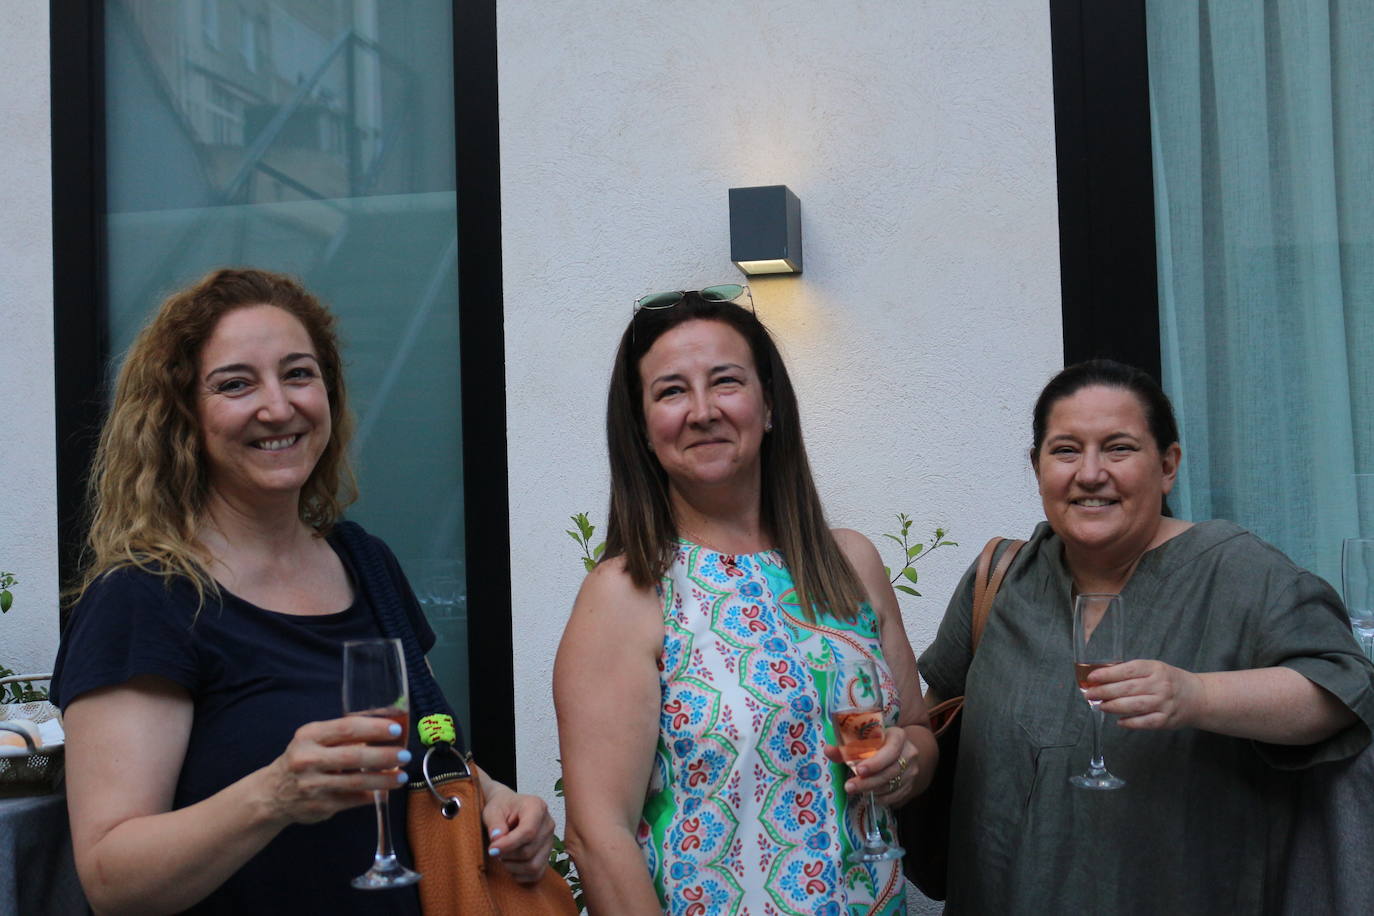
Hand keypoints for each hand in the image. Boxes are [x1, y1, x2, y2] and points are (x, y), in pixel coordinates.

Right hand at [260, 717, 410, 824]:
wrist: (272, 794)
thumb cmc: (303, 759)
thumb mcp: (314, 739)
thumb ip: (343, 735)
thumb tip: (386, 730)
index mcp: (310, 736)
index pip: (347, 728)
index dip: (374, 728)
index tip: (395, 730)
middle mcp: (309, 759)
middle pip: (354, 756)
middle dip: (384, 756)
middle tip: (404, 755)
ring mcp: (314, 785)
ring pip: (356, 781)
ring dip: (384, 780)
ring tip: (402, 777)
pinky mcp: (321, 806)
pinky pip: (353, 799)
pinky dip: (372, 795)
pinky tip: (385, 791)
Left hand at [482, 785, 556, 883]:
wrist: (509, 809)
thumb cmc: (502, 807)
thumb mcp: (492, 810)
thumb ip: (494, 823)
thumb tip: (497, 839)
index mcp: (537, 807)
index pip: (528, 832)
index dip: (509, 844)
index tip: (492, 849)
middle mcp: (548, 824)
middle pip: (529, 851)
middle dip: (507, 855)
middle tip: (495, 849)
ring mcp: (550, 841)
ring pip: (533, 866)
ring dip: (512, 866)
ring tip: (503, 855)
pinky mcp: (548, 855)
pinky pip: (537, 873)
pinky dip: (520, 874)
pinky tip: (511, 863)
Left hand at [822, 726, 919, 805]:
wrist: (901, 752)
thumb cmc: (877, 744)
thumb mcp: (864, 741)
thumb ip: (845, 747)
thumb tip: (828, 750)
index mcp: (898, 736)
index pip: (890, 750)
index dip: (875, 762)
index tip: (859, 770)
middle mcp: (909, 752)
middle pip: (890, 771)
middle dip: (868, 781)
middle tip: (850, 787)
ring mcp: (912, 770)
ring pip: (892, 784)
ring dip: (873, 790)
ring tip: (856, 790)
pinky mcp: (911, 785)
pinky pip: (897, 795)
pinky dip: (882, 798)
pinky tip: (870, 796)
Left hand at [1088, 659, 1204, 729]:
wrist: (1198, 697)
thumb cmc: (1170, 681)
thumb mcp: (1154, 669)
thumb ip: (1131, 672)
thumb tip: (1101, 677)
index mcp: (1155, 669)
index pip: (1127, 670)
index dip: (1107, 674)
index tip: (1092, 677)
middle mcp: (1160, 685)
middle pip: (1127, 688)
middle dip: (1105, 691)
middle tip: (1090, 694)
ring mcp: (1164, 703)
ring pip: (1133, 706)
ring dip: (1113, 706)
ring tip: (1100, 705)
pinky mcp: (1166, 720)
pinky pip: (1143, 722)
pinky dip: (1129, 722)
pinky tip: (1119, 721)